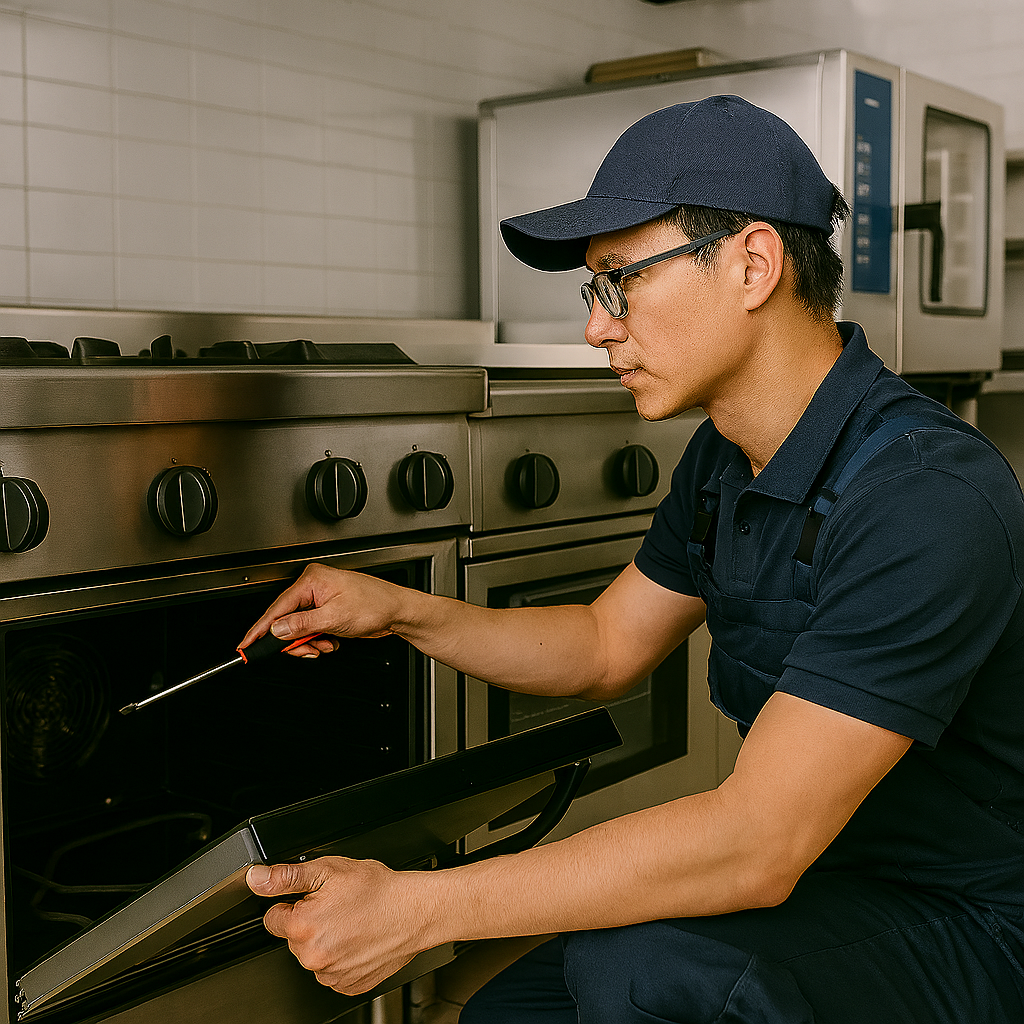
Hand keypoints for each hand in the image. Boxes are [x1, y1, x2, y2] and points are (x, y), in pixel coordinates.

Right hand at [238, 563, 409, 657]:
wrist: (398, 611)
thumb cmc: (376, 604)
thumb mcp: (335, 618)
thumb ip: (302, 625)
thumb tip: (277, 629)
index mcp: (312, 580)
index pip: (277, 607)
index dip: (260, 629)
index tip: (246, 644)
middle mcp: (314, 587)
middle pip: (286, 621)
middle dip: (297, 640)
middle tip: (307, 650)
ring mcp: (321, 599)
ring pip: (299, 629)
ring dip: (310, 643)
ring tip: (326, 644)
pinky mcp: (327, 611)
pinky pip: (311, 630)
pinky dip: (318, 641)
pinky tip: (331, 641)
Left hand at [246, 857, 432, 993]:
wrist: (414, 911)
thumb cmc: (378, 890)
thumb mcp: (330, 870)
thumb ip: (287, 876)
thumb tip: (256, 878)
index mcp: (303, 927)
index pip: (273, 918)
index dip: (292, 903)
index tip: (313, 898)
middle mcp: (313, 957)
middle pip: (293, 939)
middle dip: (309, 922)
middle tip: (337, 906)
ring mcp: (331, 975)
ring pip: (313, 956)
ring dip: (325, 940)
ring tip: (351, 921)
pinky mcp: (348, 985)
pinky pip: (332, 971)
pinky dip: (341, 957)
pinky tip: (357, 939)